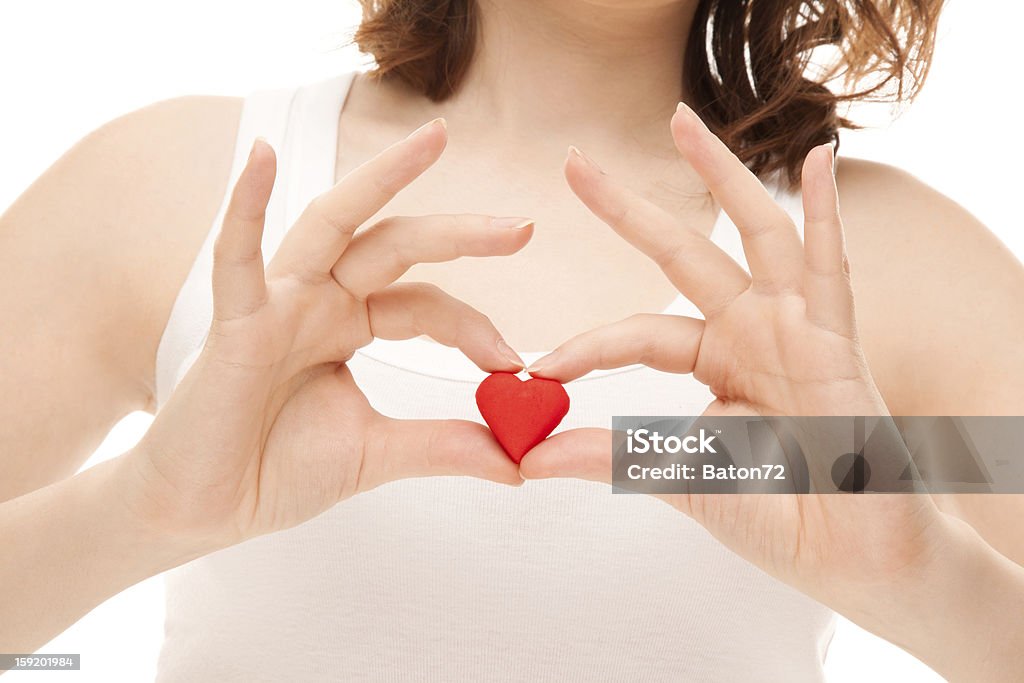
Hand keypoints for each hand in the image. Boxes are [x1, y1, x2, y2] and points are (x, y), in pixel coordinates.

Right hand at [124, 119, 531, 551]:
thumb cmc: (276, 472)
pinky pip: (236, 257)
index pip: (426, 305)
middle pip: (396, 247)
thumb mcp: (378, 454)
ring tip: (432, 140)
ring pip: (331, 225)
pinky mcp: (233, 324)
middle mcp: (317, 301)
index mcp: (349, 325)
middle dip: (458, 235)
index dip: (475, 329)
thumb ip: (445, 446)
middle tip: (523, 228)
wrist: (205, 511)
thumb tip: (520, 462)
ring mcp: (276, 304)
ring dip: (381, 180)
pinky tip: (262, 155)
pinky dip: (245, 205)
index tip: (516, 369)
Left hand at [520, 104, 948, 631]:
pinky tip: (819, 158)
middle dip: (627, 209)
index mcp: (713, 361)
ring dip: (719, 173)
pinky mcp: (835, 336)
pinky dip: (826, 210)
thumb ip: (605, 458)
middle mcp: (750, 330)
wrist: (848, 552)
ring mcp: (794, 325)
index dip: (586, 346)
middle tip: (573, 164)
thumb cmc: (776, 514)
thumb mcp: (675, 476)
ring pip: (753, 232)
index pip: (636, 334)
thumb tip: (524, 458)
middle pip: (681, 253)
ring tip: (679, 120)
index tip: (536, 370)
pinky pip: (831, 263)